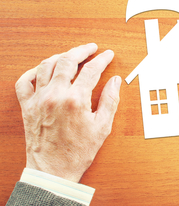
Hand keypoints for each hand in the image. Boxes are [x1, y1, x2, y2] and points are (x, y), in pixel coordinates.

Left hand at [15, 43, 120, 182]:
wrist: (52, 170)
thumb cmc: (77, 152)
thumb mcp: (102, 127)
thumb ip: (110, 100)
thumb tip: (115, 82)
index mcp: (75, 100)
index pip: (91, 70)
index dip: (102, 59)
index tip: (108, 55)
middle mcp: (55, 95)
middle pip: (68, 60)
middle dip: (82, 50)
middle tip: (91, 48)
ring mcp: (39, 99)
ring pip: (46, 65)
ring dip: (60, 56)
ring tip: (71, 55)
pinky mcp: (27, 106)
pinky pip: (24, 82)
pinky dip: (32, 71)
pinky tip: (42, 69)